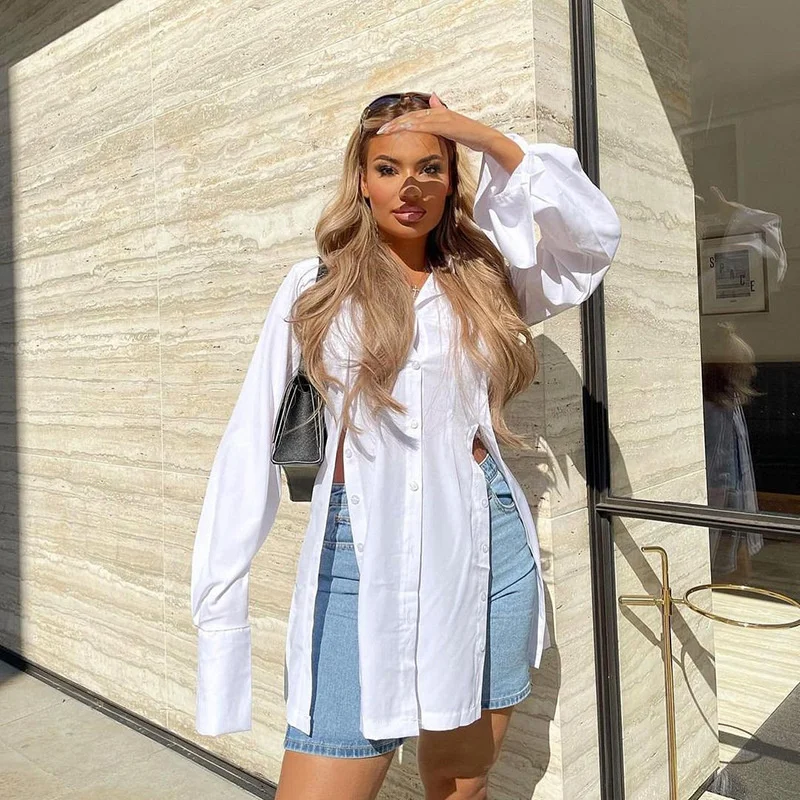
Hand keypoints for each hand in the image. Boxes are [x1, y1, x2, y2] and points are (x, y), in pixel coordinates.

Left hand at [375, 92, 500, 153]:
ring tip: (385, 131)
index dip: (399, 123)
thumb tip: (433, 99)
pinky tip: (403, 129)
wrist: (485, 138)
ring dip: (399, 125)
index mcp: (437, 114)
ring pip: (415, 120)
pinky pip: (426, 125)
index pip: (414, 118)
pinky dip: (413, 126)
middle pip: (411, 117)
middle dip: (394, 124)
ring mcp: (442, 117)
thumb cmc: (469, 135)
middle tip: (379, 130)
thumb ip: (441, 112)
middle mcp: (438, 112)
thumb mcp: (452, 125)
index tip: (386, 129)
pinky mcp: (446, 124)